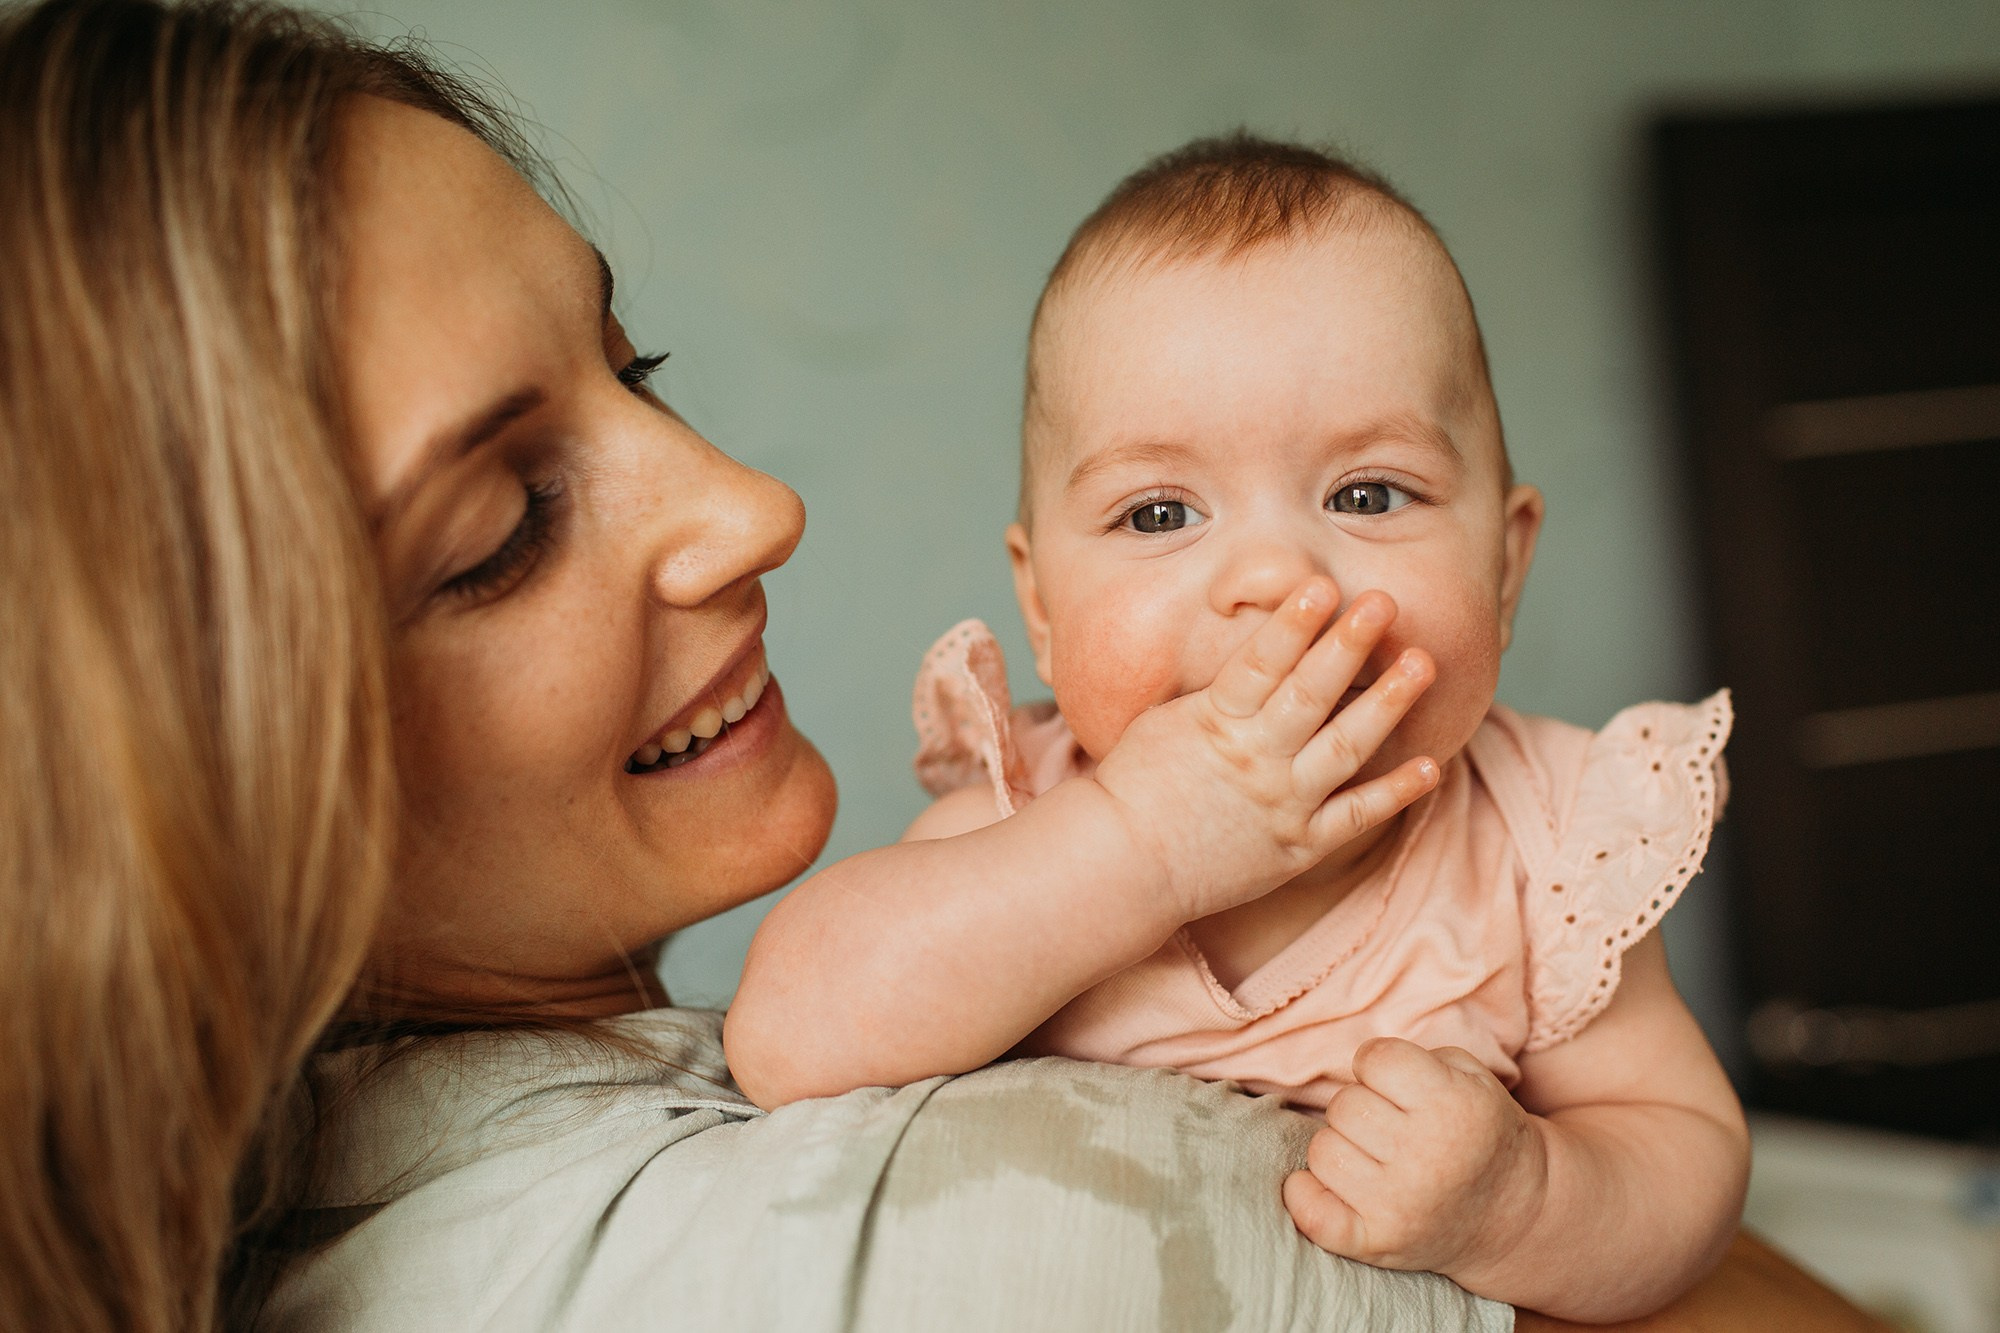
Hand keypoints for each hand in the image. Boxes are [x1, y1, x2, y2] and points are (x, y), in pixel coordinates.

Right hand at [1089, 575, 1437, 923]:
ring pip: (1345, 747)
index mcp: (1217, 723)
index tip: (1321, 585)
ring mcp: (1283, 803)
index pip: (1262, 663)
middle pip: (1311, 693)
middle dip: (1349, 644)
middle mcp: (1257, 759)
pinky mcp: (1299, 846)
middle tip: (1384, 601)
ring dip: (1386, 703)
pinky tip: (1430, 764)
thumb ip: (1216, 692)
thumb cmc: (1135, 787)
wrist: (1124, 865)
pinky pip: (1355, 817)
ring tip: (1422, 664)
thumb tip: (1256, 655)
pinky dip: (1394, 793)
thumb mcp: (1164, 721)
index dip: (1293, 623)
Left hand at [1282, 1038, 1547, 1281]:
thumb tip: (1357, 1065)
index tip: (1394, 1080)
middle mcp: (1425, 1156)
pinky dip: (1306, 1195)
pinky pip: (1311, 1212)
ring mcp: (1399, 1204)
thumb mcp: (1474, 1078)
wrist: (1515, 1213)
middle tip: (1391, 1126)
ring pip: (1322, 1150)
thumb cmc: (1481, 1133)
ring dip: (1341, 1148)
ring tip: (1374, 1157)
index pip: (1374, 1059)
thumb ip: (1417, 1057)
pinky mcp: (1377, 1242)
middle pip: (1344, 1105)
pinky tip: (1331, 1186)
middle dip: (1362, 1107)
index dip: (1379, 1064)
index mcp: (1453, 1107)